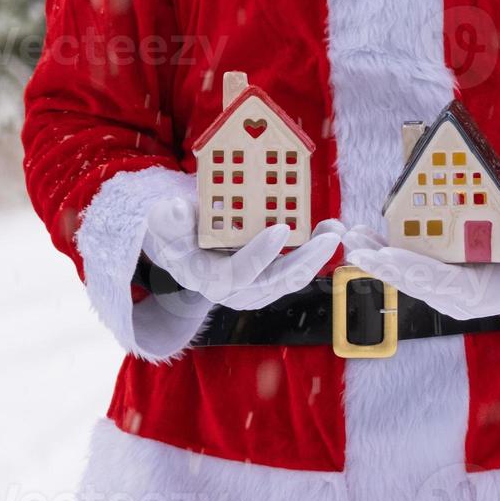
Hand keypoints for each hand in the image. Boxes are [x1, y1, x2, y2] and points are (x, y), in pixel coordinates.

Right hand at [141, 198, 341, 309]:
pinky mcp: (269, 282)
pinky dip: (314, 252)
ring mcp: (253, 290)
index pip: (237, 273)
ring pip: (291, 279)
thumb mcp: (164, 222)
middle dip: (305, 260)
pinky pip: (296, 271)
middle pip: (274, 283)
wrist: (182, 247)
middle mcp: (232, 291)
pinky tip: (328, 229)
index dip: (259, 254)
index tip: (281, 229)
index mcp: (205, 278)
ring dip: (317, 256)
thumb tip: (176, 208)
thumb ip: (168, 218)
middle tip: (329, 237)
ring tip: (335, 229)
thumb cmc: (174, 230)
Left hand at [342, 226, 499, 318]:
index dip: (411, 268)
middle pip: (413, 281)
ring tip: (350, 236)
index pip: (438, 283)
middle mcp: (455, 298)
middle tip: (353, 246)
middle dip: (381, 264)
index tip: (385, 255)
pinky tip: (367, 235)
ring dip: (377, 255)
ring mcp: (446, 288)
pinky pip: (411, 264)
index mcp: (477, 298)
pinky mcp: (442, 276)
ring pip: (406, 273)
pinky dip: (388, 250)